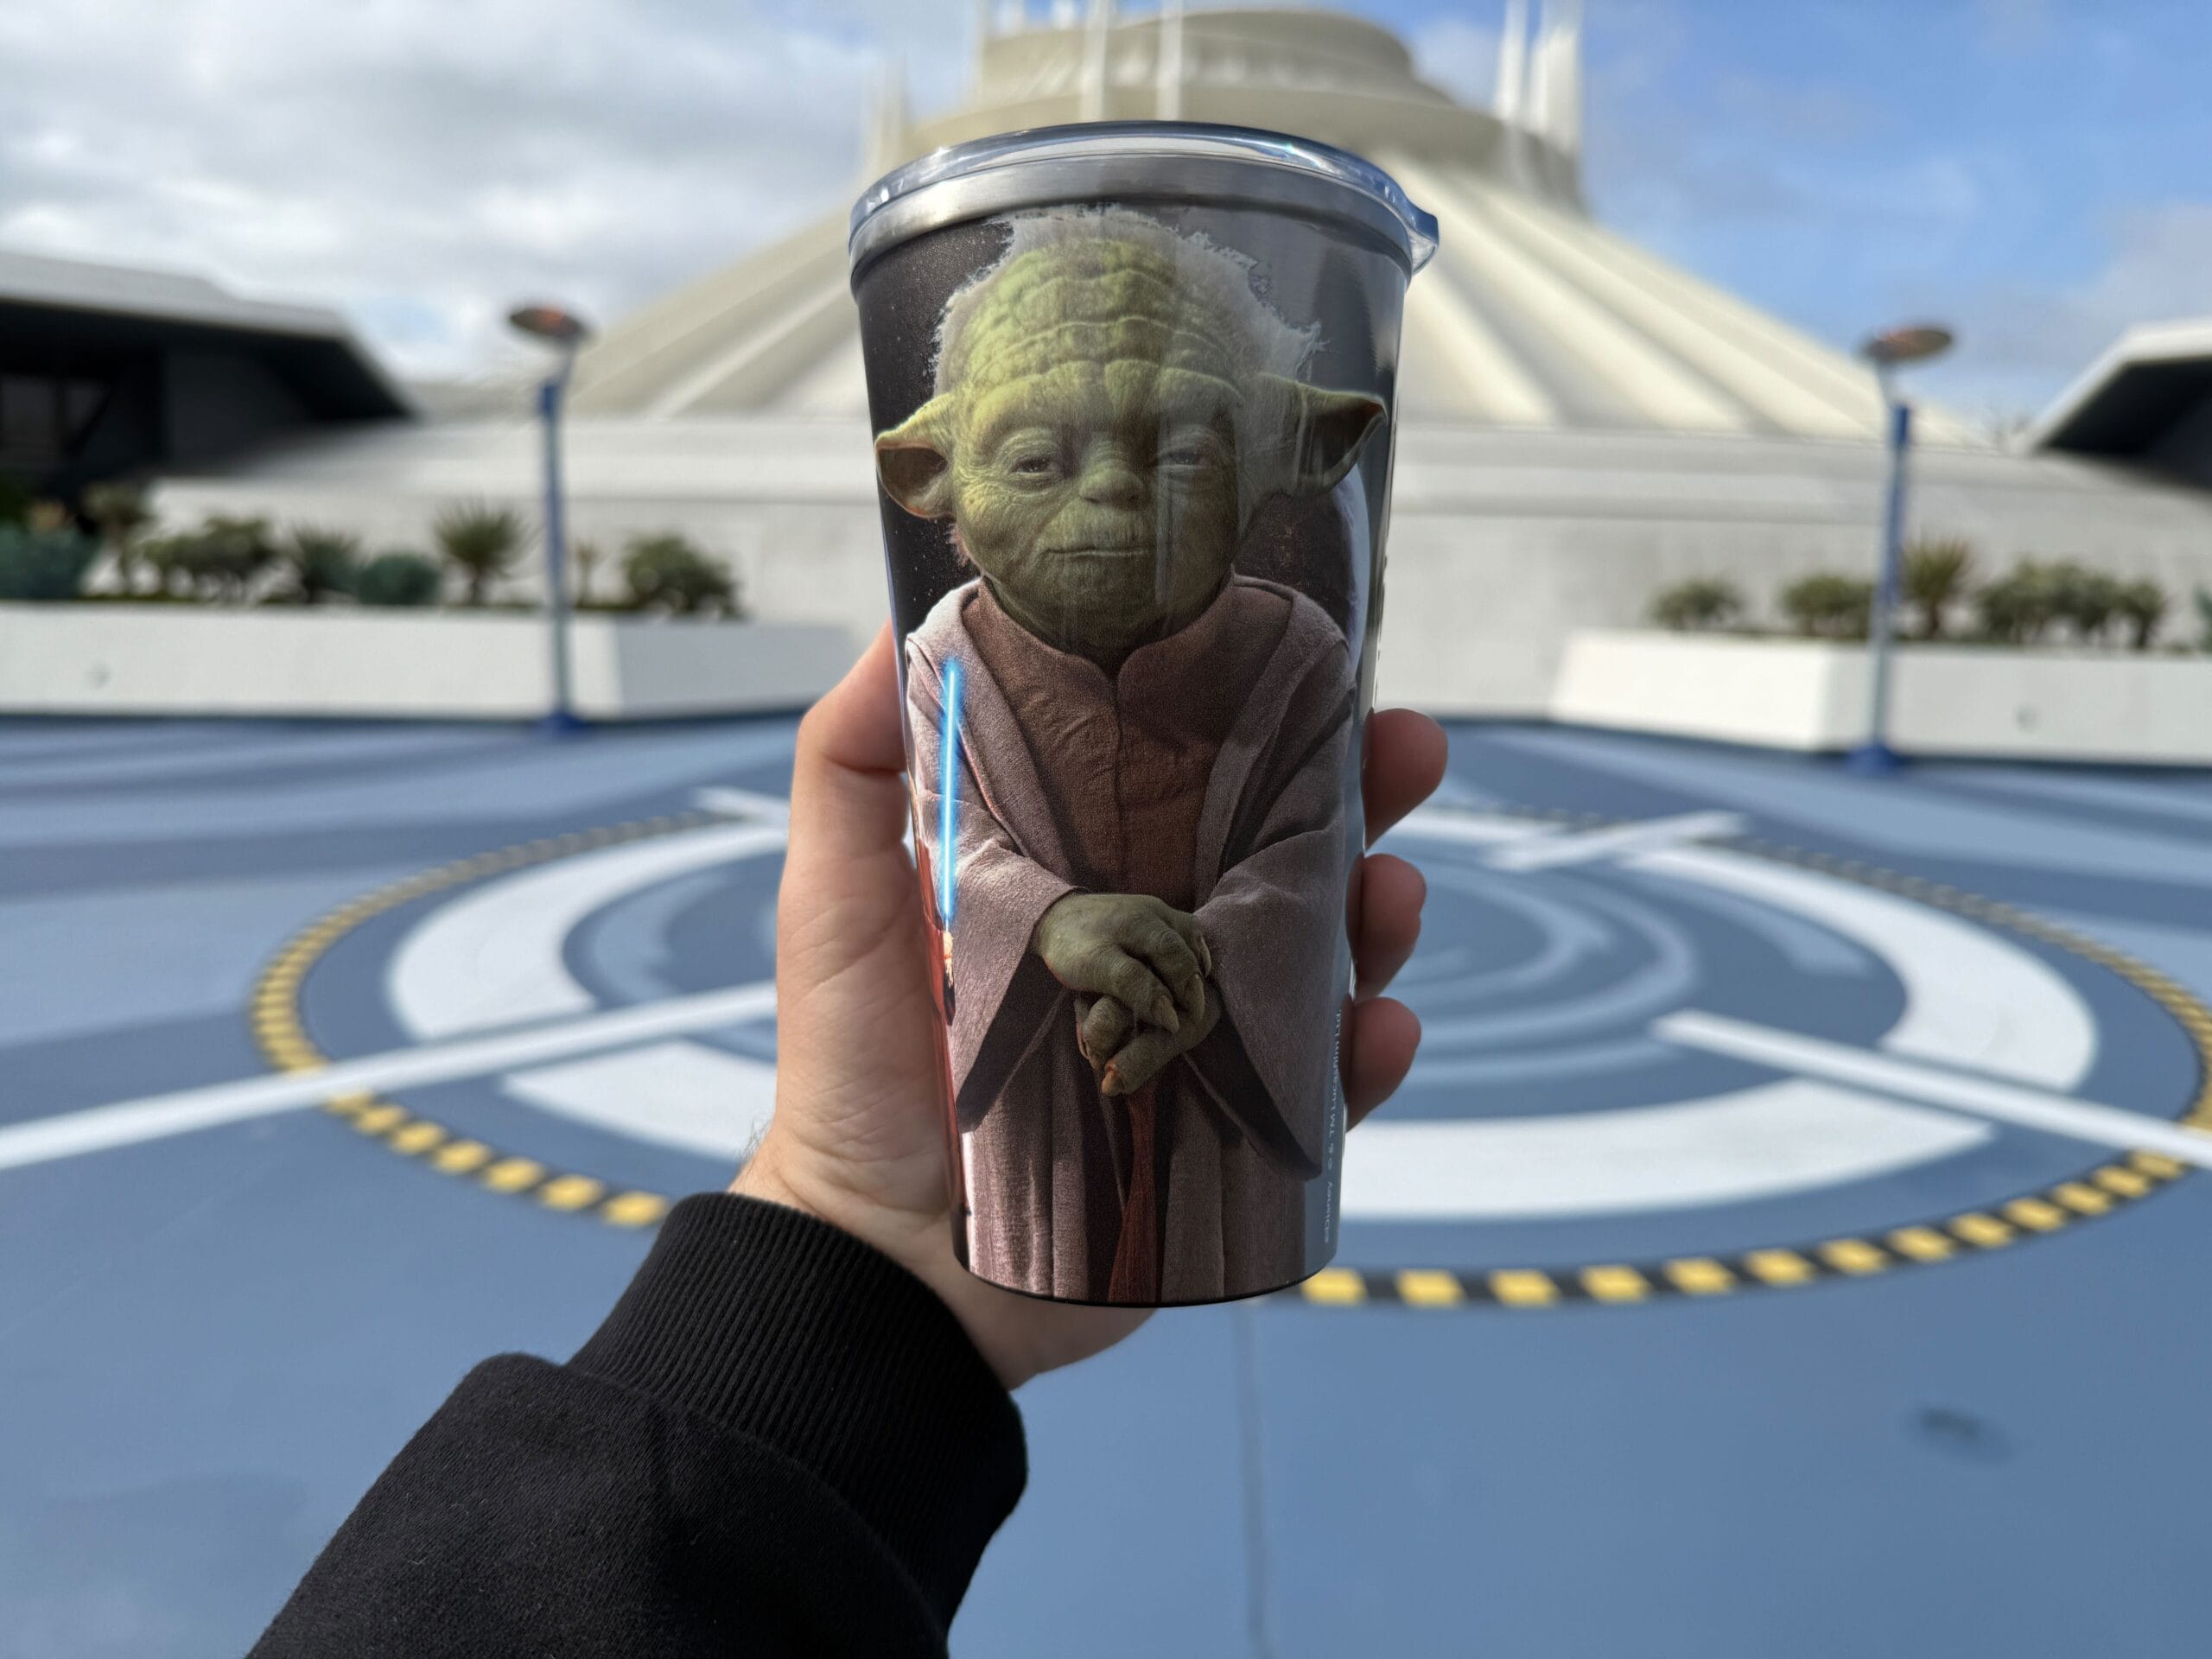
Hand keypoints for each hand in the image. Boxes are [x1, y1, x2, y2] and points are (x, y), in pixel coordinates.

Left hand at [734, 625, 1444, 1388]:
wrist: (876, 1257)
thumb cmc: (852, 1069)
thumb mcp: (835, 897)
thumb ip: (852, 763)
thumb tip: (892, 616)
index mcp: (1082, 877)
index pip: (1191, 779)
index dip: (1259, 718)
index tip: (1313, 659)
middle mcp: (1154, 948)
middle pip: (1282, 857)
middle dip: (1361, 799)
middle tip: (1408, 753)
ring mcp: (1196, 1043)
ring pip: (1320, 963)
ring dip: (1378, 919)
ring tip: (1395, 893)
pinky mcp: (1220, 1139)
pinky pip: (1319, 1094)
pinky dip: (1362, 1058)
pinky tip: (1378, 1028)